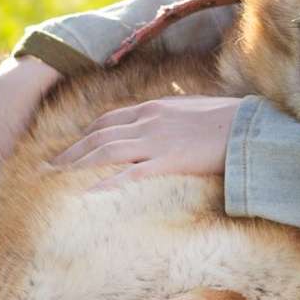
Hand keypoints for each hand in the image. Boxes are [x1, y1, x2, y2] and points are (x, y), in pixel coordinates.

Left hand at [52, 96, 241, 188]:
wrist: (248, 127)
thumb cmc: (228, 119)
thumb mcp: (193, 109)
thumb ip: (172, 116)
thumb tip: (164, 124)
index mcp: (154, 107)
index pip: (110, 119)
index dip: (87, 134)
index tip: (74, 146)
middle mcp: (149, 121)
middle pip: (100, 135)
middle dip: (73, 150)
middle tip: (51, 165)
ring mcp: (157, 141)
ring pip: (107, 151)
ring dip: (79, 164)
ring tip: (59, 178)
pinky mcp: (169, 160)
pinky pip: (131, 173)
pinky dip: (107, 182)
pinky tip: (90, 192)